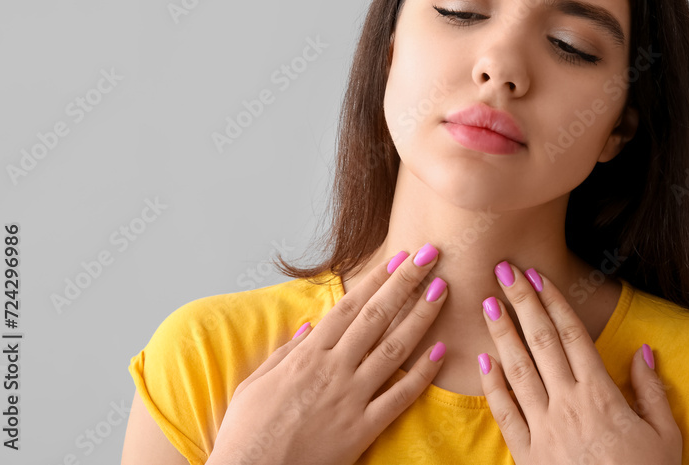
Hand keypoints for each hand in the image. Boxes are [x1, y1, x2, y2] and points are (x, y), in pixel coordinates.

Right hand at [207, 244, 449, 464]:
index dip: (377, 279)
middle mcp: (333, 370)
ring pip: (394, 349)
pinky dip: (421, 374)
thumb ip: (286, 353)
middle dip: (406, 282)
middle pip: (377, 317)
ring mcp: (351, 398)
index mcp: (307, 356)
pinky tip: (440, 353)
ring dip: (421, 317)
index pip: (350, 307)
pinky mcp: (362, 429)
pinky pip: (399, 397)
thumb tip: (310, 327)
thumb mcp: (255, 384)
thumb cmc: (246, 433)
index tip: (398, 258)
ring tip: (442, 290)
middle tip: (430, 255)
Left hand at [478, 261, 681, 464]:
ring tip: (487, 303)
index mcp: (602, 395)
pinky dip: (492, 384)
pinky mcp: (528, 455)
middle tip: (503, 270)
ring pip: (517, 370)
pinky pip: (505, 413)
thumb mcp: (665, 435)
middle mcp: (569, 405)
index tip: (537, 275)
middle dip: (520, 302)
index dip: (553, 302)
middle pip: (540, 342)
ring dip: (501, 333)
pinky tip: (482, 360)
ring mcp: (545, 429)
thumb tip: (643, 352)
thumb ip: (652, 391)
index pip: (572, 336)